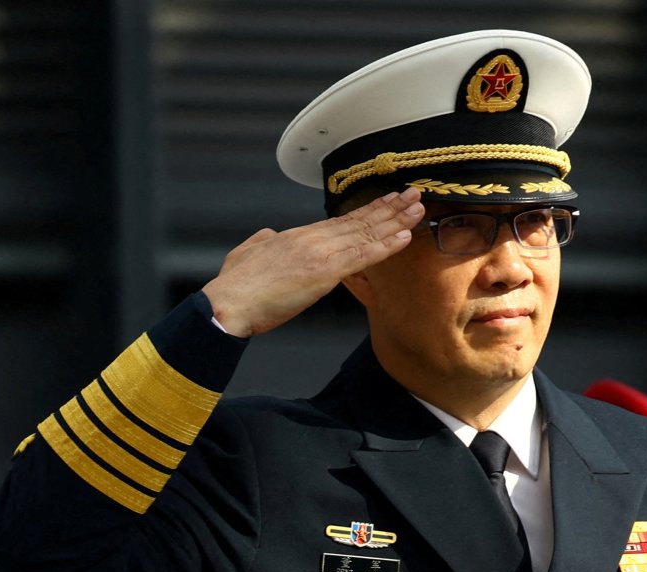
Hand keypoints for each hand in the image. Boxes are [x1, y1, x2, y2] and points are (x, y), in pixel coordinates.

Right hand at [201, 187, 423, 336]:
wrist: (229, 302)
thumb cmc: (236, 285)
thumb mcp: (249, 252)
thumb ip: (263, 241)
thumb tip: (269, 235)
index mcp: (298, 236)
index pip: (342, 220)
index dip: (368, 210)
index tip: (387, 201)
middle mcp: (314, 239)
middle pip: (359, 221)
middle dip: (389, 208)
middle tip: (413, 194)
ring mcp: (321, 253)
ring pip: (367, 233)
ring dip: (396, 221)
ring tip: (417, 208)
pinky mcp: (325, 272)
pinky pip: (364, 256)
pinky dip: (386, 246)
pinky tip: (404, 237)